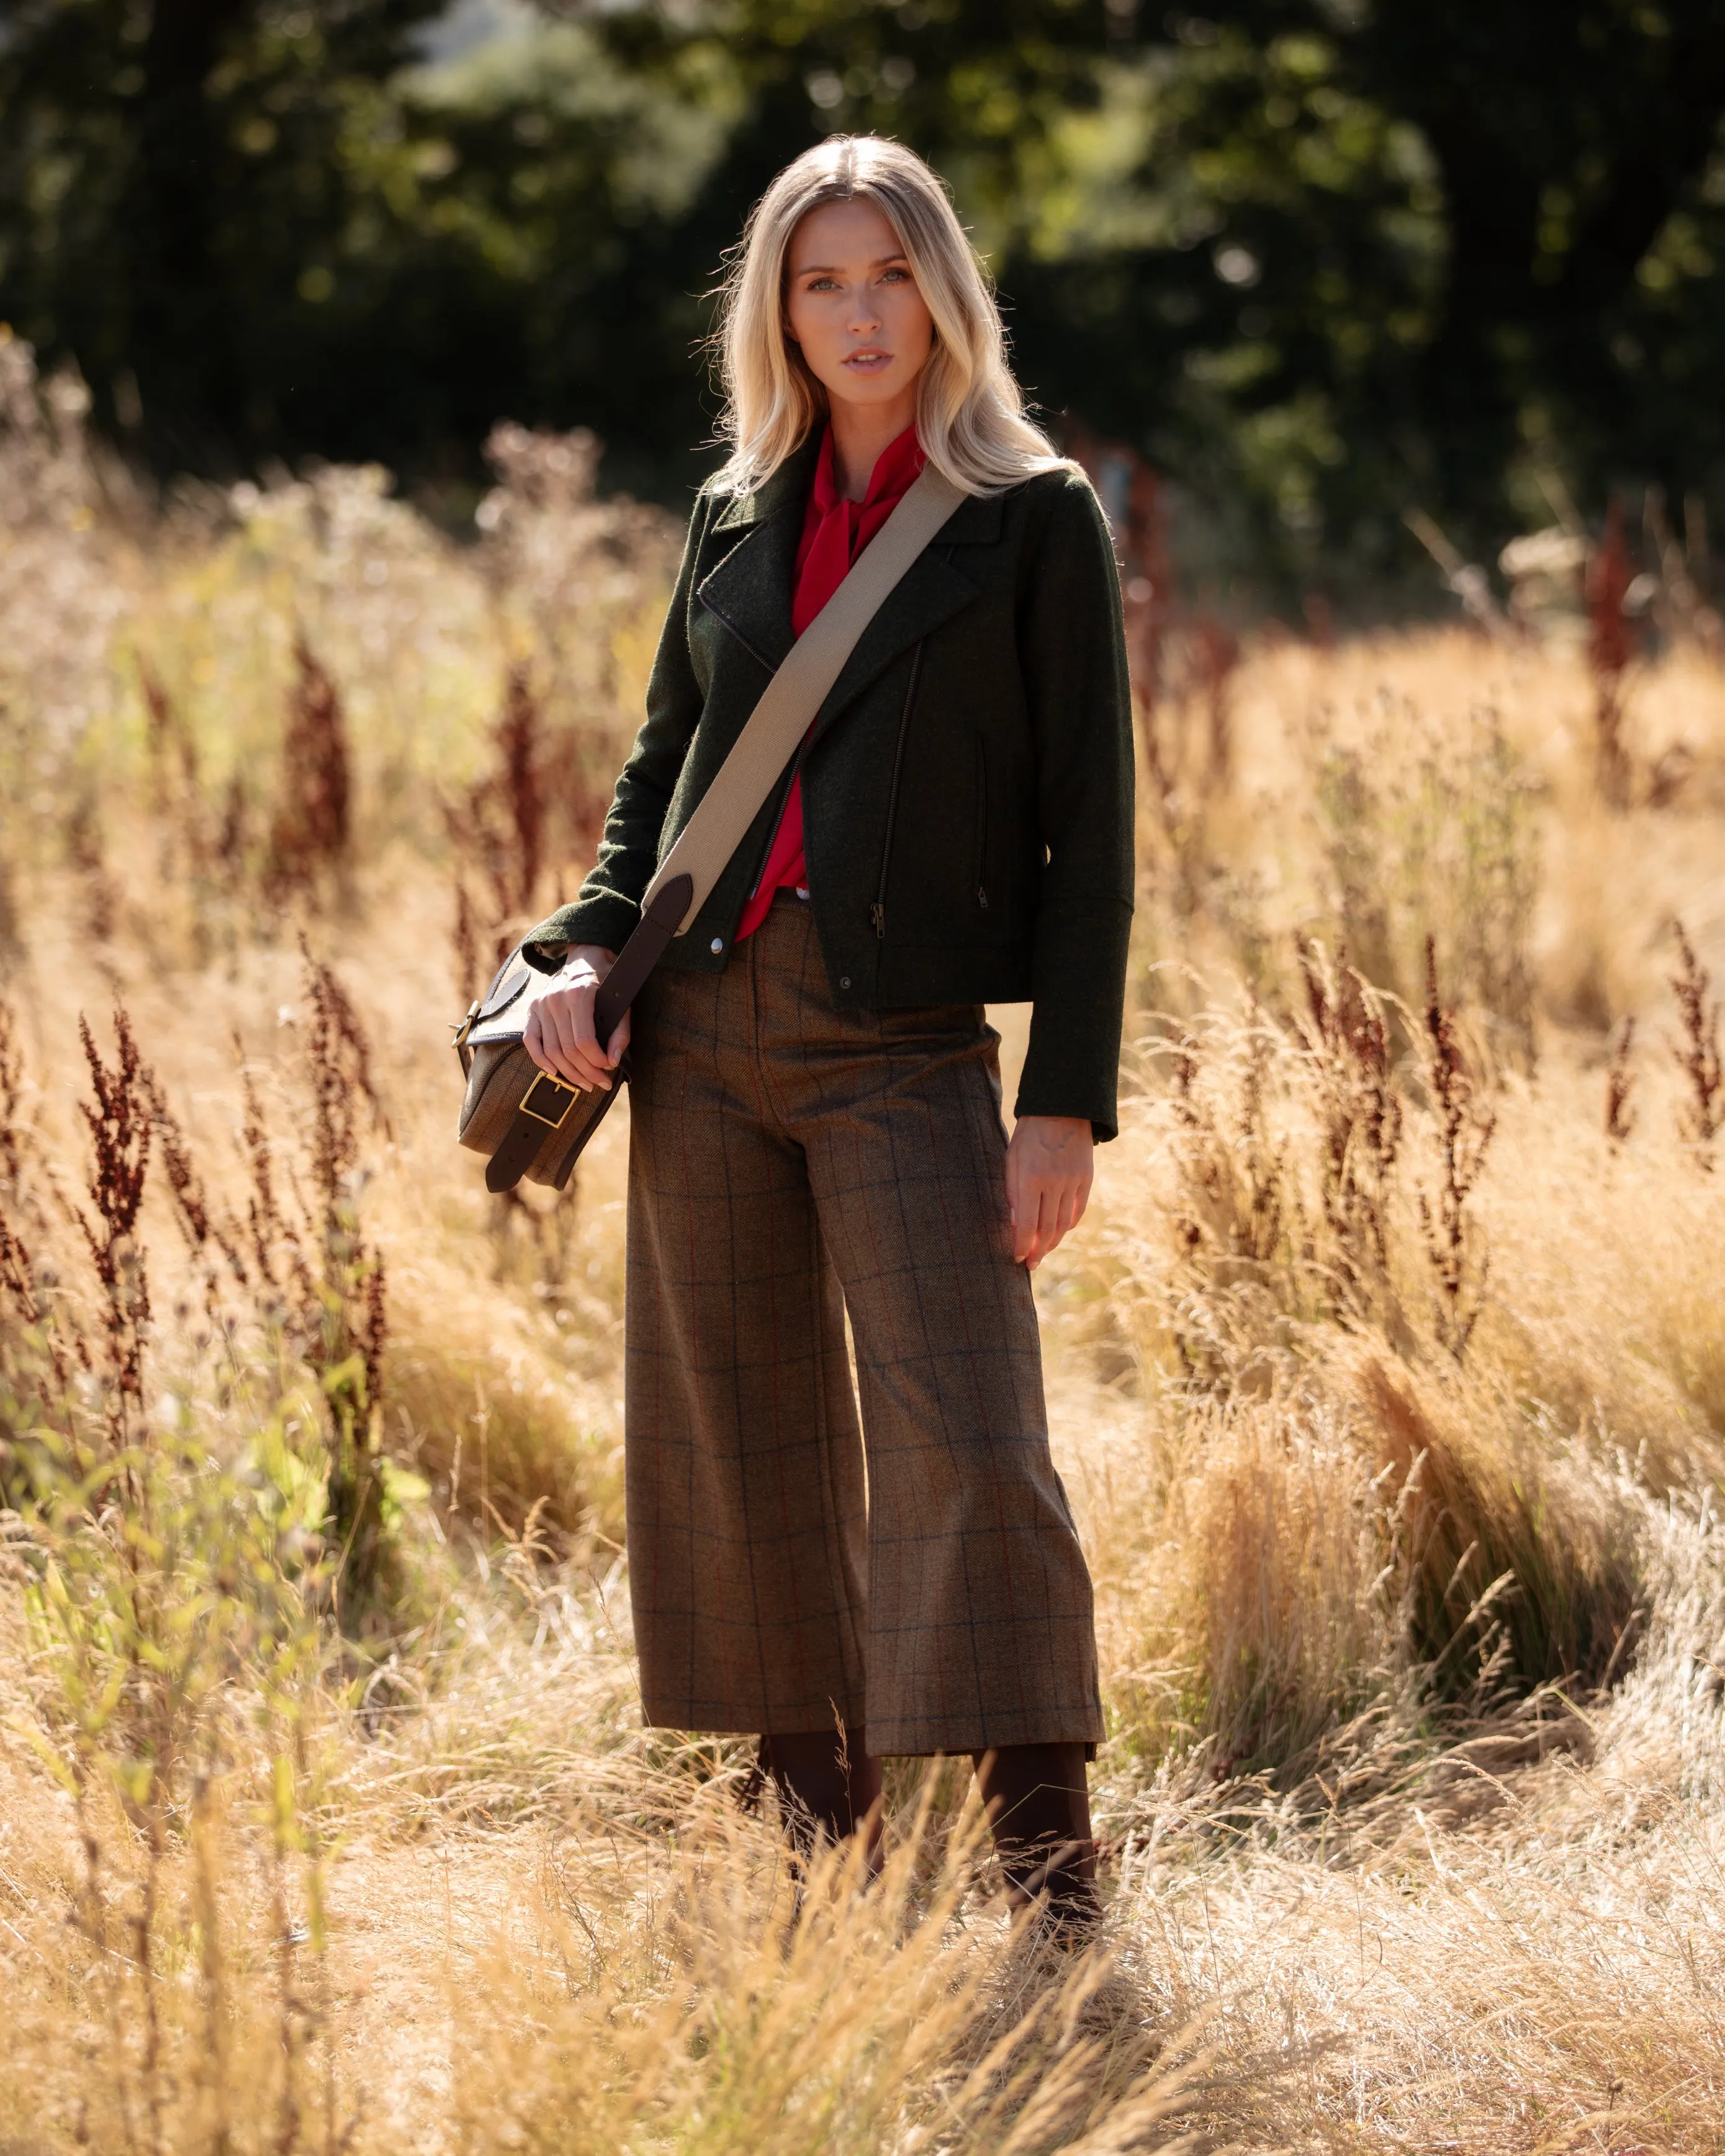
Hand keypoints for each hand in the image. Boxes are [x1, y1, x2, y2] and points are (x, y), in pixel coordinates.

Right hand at [523, 945, 627, 1091]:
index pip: (584, 1041)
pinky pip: (530, 1040)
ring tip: (584, 1083)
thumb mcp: (621, 1001)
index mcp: (579, 995)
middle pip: (567, 1050)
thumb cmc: (607, 980)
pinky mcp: (532, 1009)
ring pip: (550, 1050)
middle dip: (585, 1072)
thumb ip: (620, 1032)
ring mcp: (541, 1004)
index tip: (608, 1070)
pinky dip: (540, 1060)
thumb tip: (612, 1062)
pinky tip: (554, 1073)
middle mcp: (555, 999)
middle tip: (599, 1083)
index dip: (596, 1062)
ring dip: (568, 1073)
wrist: (585, 957)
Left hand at [1005, 1114, 1093, 1269]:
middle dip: (1038, 1251)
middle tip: (1030, 1265)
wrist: (1061, 1108)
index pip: (1027, 1223)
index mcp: (1031, 1178)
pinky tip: (1059, 1233)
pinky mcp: (1087, 1179)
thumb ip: (1012, 1191)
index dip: (1022, 1245)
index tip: (1017, 1258)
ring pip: (1064, 1224)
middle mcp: (1054, 1183)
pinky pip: (1078, 1211)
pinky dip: (1068, 1226)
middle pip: (1047, 1229)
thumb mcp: (1012, 1159)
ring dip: (1053, 1242)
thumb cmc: (1029, 1134)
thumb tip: (1014, 1224)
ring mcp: (1073, 1182)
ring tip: (1043, 1252)